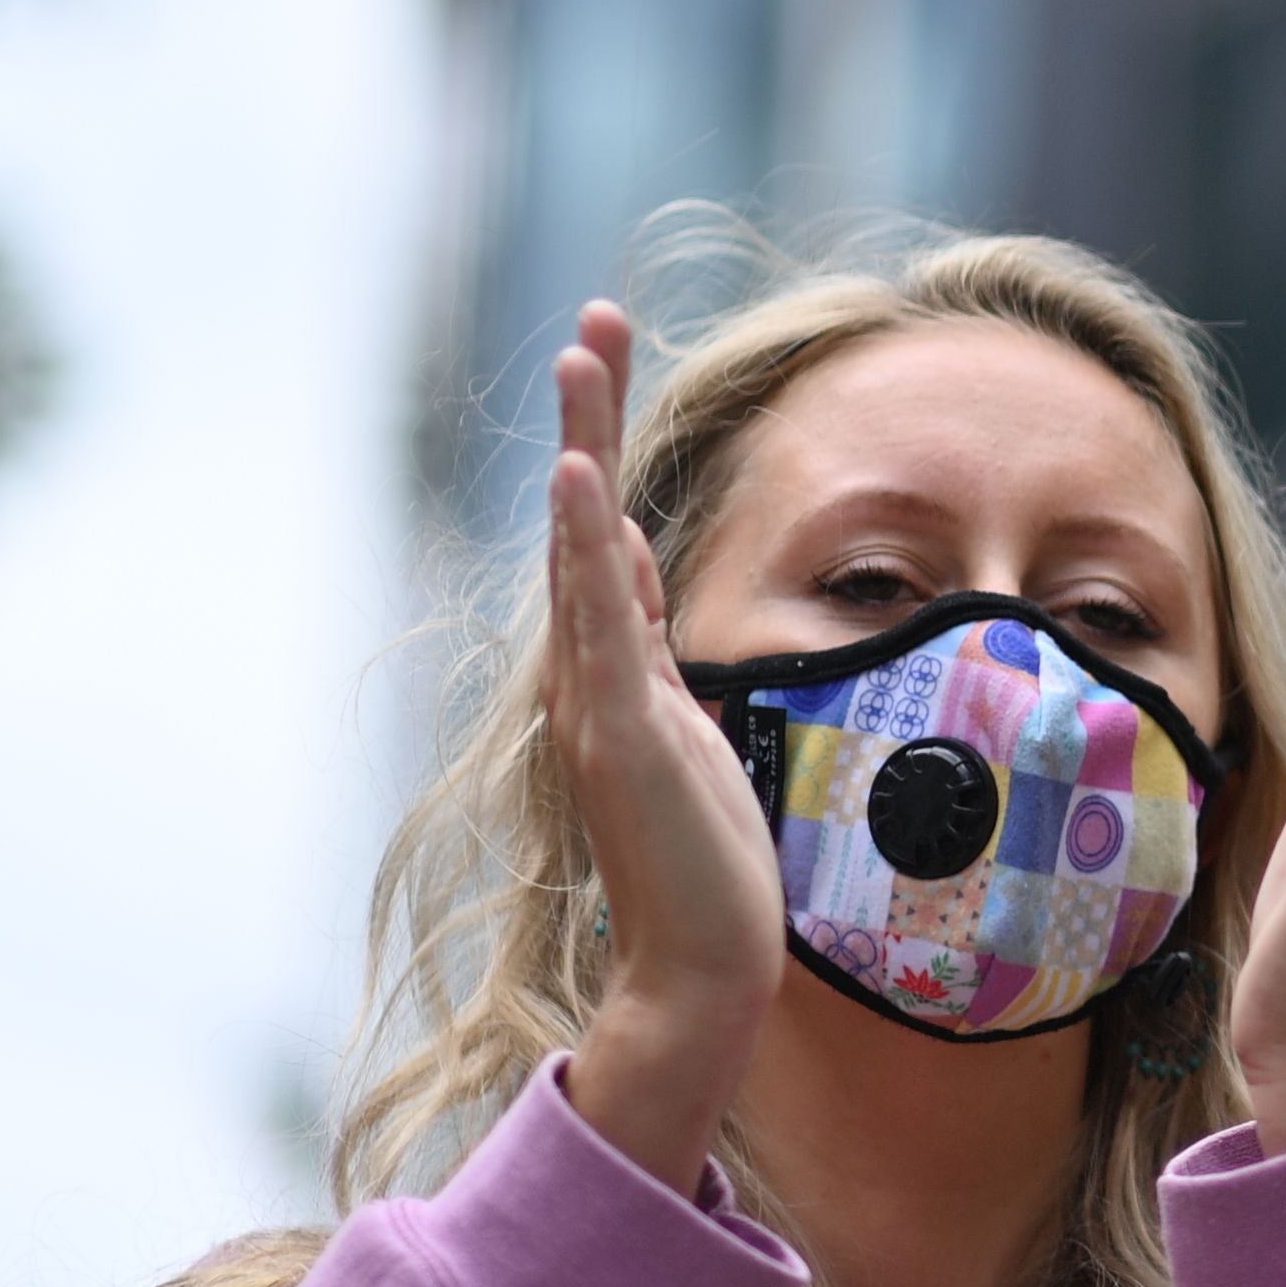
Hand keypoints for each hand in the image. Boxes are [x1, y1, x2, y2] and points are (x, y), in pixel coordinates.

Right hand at [548, 305, 785, 1188]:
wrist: (699, 965)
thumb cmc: (708, 864)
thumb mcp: (693, 732)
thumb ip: (660, 656)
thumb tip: (640, 572)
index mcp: (620, 673)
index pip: (608, 538)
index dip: (605, 452)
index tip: (608, 369)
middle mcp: (595, 675)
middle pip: (585, 521)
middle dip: (590, 420)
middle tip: (594, 321)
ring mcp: (601, 698)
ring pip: (583, 550)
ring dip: (582, 447)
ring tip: (581, 357)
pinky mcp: (622, 729)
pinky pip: (597, 621)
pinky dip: (582, 546)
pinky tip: (576, 479)